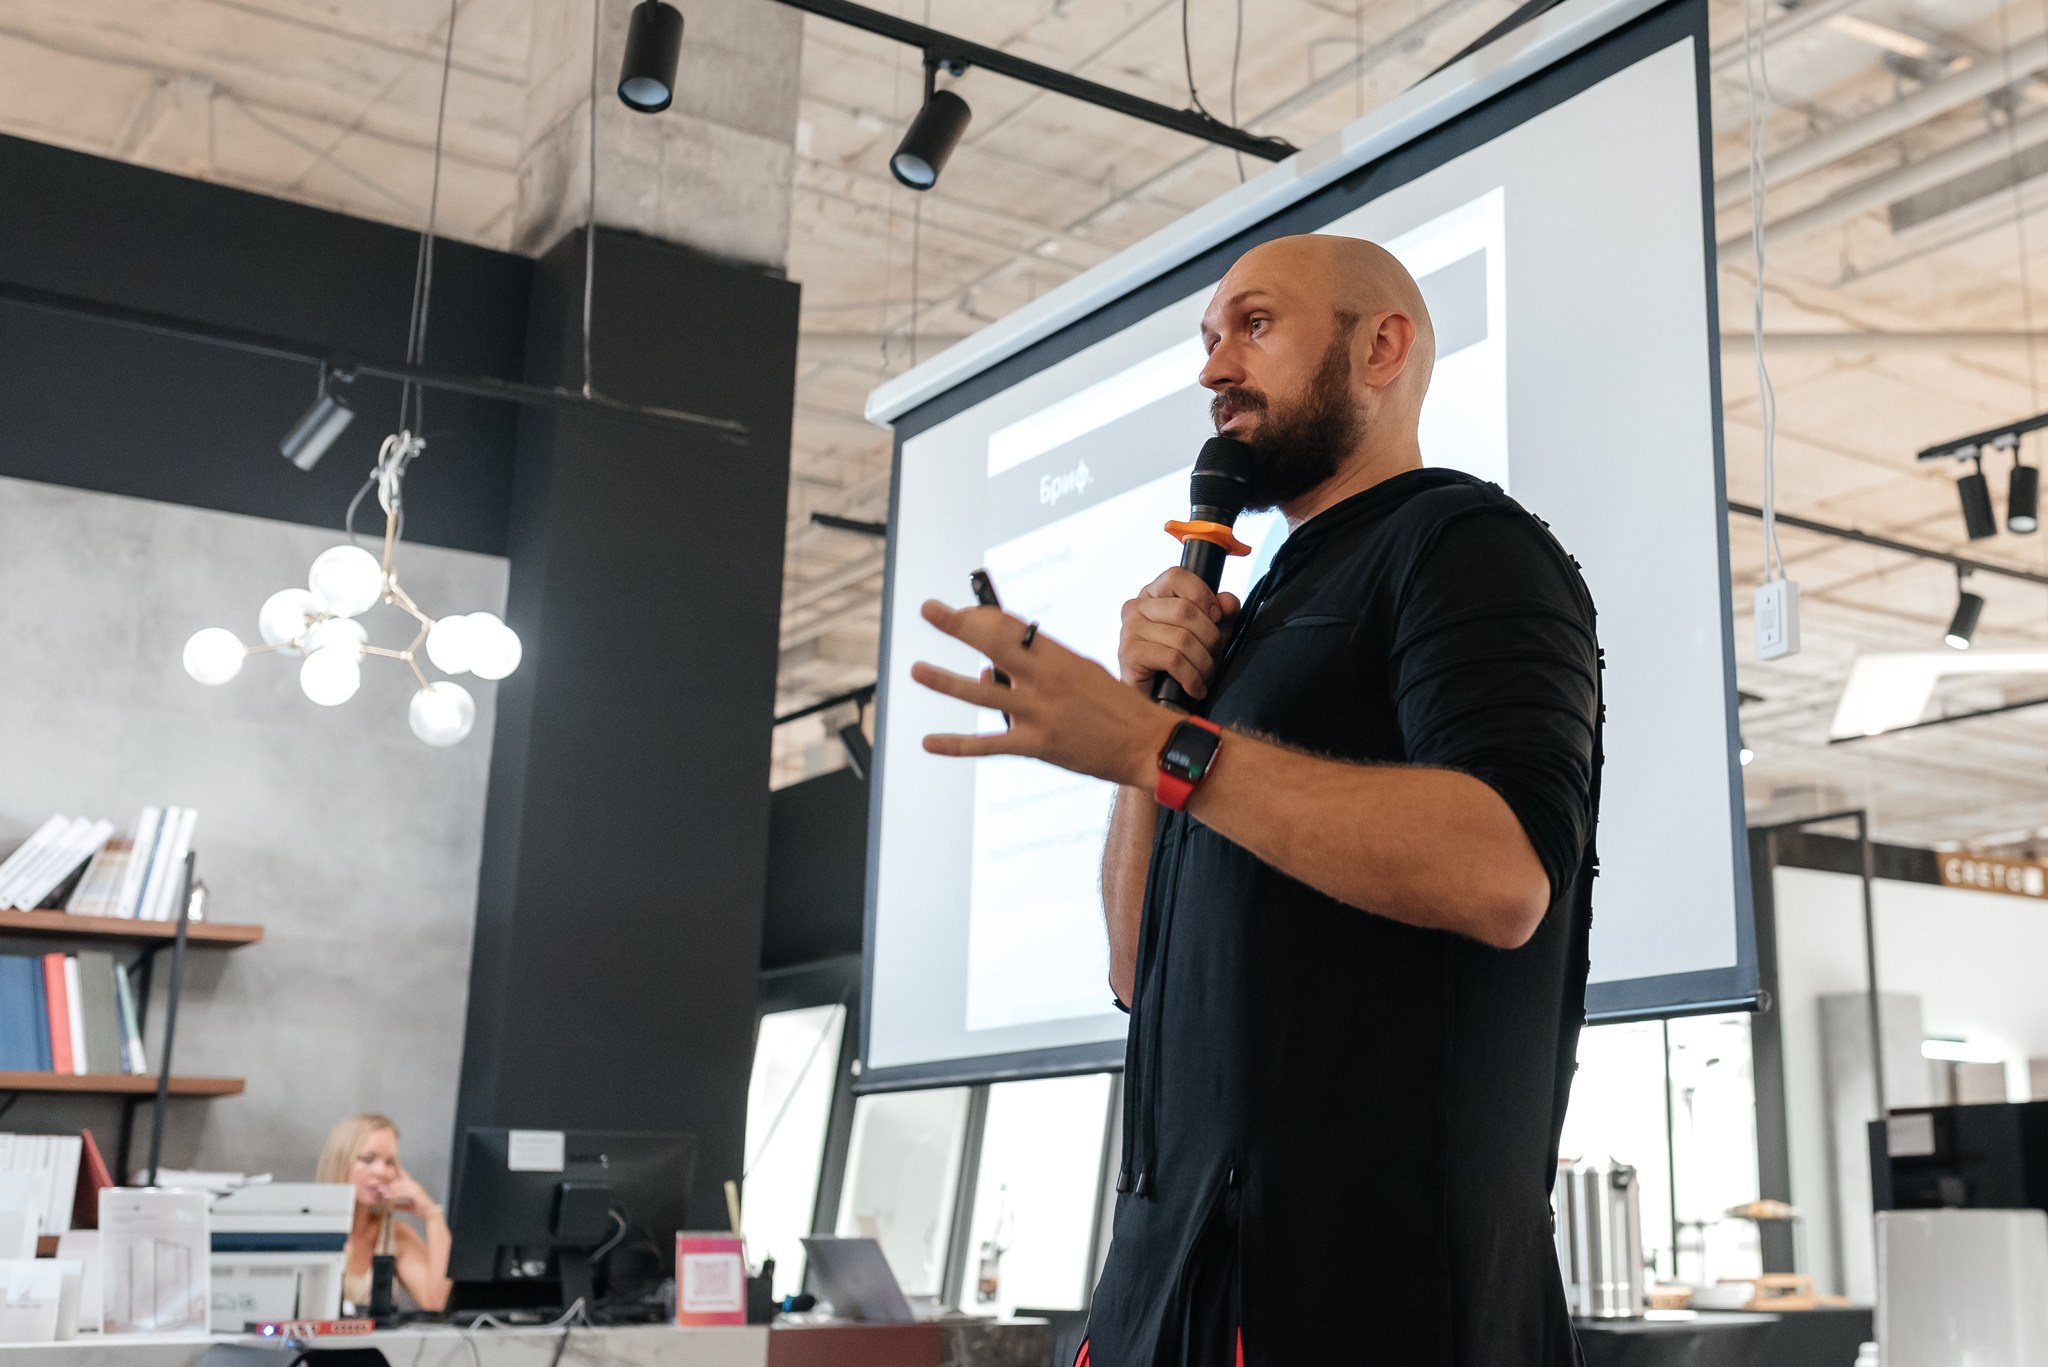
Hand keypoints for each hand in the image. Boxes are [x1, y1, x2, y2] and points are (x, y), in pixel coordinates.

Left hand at [377, 1167, 438, 1218]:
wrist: (430, 1213)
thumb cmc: (420, 1209)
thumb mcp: (408, 1207)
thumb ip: (400, 1205)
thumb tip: (391, 1206)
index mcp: (412, 1186)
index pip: (404, 1175)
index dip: (398, 1169)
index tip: (391, 1164)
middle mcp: (414, 1185)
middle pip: (399, 1181)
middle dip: (389, 1183)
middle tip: (379, 1187)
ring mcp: (415, 1188)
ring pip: (400, 1186)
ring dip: (390, 1189)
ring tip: (382, 1192)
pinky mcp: (416, 1193)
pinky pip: (403, 1192)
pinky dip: (395, 1194)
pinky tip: (388, 1196)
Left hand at [912, 601, 1178, 788]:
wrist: (1146, 743)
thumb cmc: (1114, 705)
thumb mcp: (1080, 673)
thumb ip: (1036, 670)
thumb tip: (988, 672)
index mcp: (1058, 657)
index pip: (1012, 626)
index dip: (981, 616)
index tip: (960, 610)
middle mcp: (1045, 680)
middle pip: (993, 645)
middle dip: (957, 626)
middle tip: (929, 610)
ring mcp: (1039, 713)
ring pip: (982, 693)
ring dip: (945, 681)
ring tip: (917, 670)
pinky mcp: (1037, 745)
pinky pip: (988, 744)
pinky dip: (956, 745)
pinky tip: (930, 741)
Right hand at [1117, 569, 1240, 700]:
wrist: (1156, 701)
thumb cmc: (1180, 664)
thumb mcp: (1208, 633)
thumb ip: (1222, 613)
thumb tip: (1228, 602)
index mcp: (1153, 594)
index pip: (1177, 576)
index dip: (1203, 594)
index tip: (1217, 617)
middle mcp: (1136, 607)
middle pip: (1184, 610)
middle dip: (1210, 637)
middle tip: (1214, 656)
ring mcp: (1129, 630)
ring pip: (1181, 638)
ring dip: (1203, 662)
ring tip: (1205, 675)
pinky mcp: (1129, 655)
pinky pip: (1172, 659)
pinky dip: (1192, 677)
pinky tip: (1195, 687)